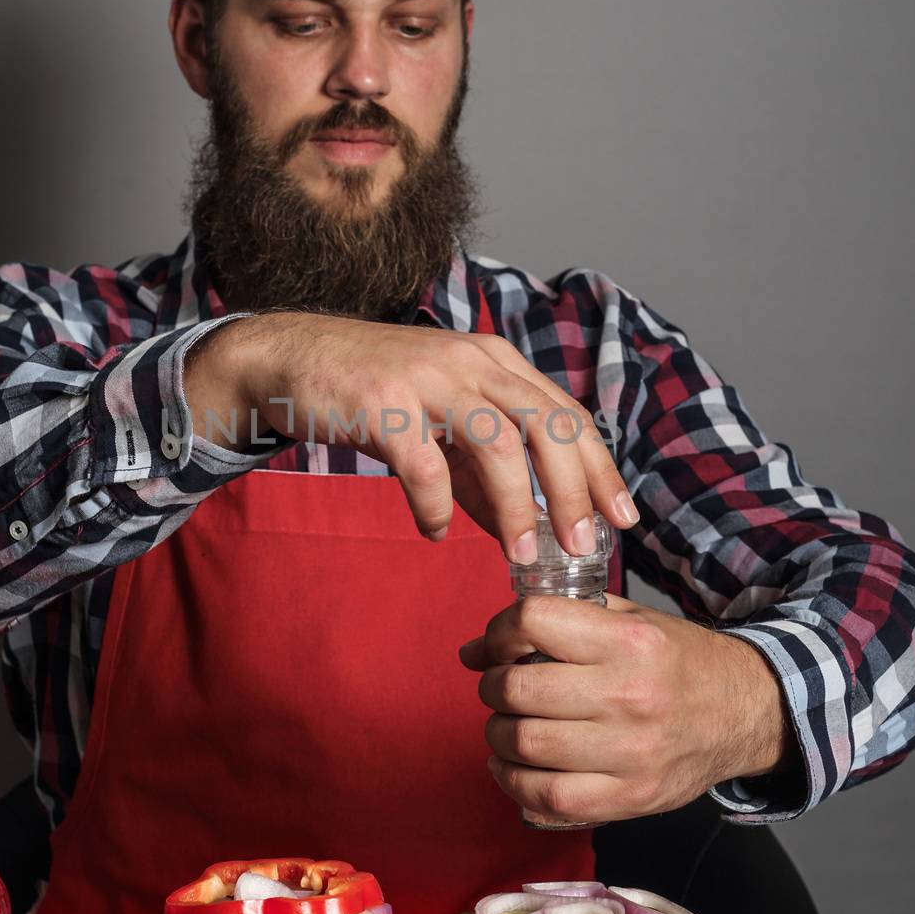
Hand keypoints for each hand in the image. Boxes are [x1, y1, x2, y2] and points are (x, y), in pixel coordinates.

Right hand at [185, 311, 638, 562]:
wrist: (291, 358)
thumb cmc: (373, 393)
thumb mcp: (440, 423)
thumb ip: (479, 472)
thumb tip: (521, 527)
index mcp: (496, 363)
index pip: (568, 415)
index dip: (601, 469)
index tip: (623, 519)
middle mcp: (472, 362)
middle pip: (548, 425)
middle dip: (574, 491)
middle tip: (583, 546)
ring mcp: (429, 378)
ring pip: (498, 442)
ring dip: (515, 506)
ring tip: (520, 555)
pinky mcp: (384, 402)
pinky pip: (425, 463)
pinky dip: (436, 505)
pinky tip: (435, 530)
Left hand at [459, 593, 794, 824]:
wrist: (748, 711)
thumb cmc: (679, 661)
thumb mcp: (634, 618)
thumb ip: (564, 619)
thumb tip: (478, 649)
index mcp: (628, 640)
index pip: (532, 622)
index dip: (497, 633)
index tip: (492, 646)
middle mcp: (628, 695)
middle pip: (517, 689)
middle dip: (492, 686)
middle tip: (498, 687)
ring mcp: (630, 753)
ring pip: (524, 745)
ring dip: (497, 734)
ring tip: (506, 725)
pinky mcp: (630, 798)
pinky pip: (548, 798)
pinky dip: (514, 783)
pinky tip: (511, 767)